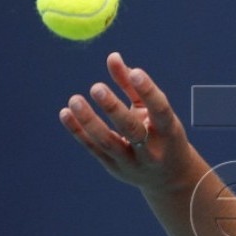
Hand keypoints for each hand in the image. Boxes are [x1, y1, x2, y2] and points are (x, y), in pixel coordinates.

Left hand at [59, 52, 199, 192]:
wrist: (169, 178)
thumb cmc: (163, 136)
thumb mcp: (157, 113)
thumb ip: (134, 86)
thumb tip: (113, 57)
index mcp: (169, 132)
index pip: (160, 110)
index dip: (149, 91)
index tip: (135, 71)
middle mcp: (151, 150)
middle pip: (132, 130)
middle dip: (114, 109)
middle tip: (96, 87)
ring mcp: (131, 162)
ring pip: (108, 143)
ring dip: (90, 121)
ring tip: (74, 100)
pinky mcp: (113, 167)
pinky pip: (93, 148)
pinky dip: (78, 131)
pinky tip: (65, 113)